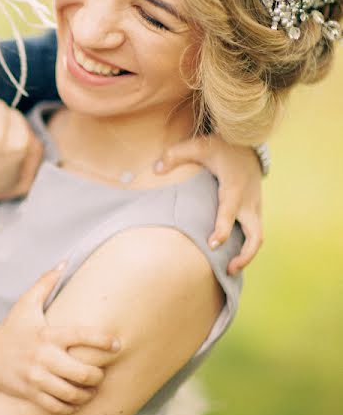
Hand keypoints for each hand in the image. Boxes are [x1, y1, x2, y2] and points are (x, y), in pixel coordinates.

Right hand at [0, 265, 120, 414]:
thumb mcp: (25, 303)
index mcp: (46, 335)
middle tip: (102, 373)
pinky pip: (59, 407)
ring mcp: (37, 378)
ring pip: (73, 393)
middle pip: (82, 373)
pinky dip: (72, 406)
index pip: (80, 336)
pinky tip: (77, 400)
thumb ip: (45, 282)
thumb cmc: (12, 328)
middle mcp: (43, 357)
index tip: (116, 344)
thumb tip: (65, 261)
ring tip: (92, 388)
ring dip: (88, 393)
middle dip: (98, 375)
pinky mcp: (32, 394)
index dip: (103, 341)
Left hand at [156, 135, 262, 274]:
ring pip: (258, 236)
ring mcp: (255, 207)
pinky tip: (232, 258)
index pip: (229, 212)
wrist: (248, 143)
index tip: (212, 245)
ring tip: (229, 270)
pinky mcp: (255, 210)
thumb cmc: (220, 147)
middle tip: (228, 269)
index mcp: (234, 187)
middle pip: (256, 234)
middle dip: (245, 254)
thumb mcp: (198, 145)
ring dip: (248, 255)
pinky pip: (255, 232)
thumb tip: (157, 169)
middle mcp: (248, 201)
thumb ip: (176, 154)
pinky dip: (247, 247)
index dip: (222, 229)